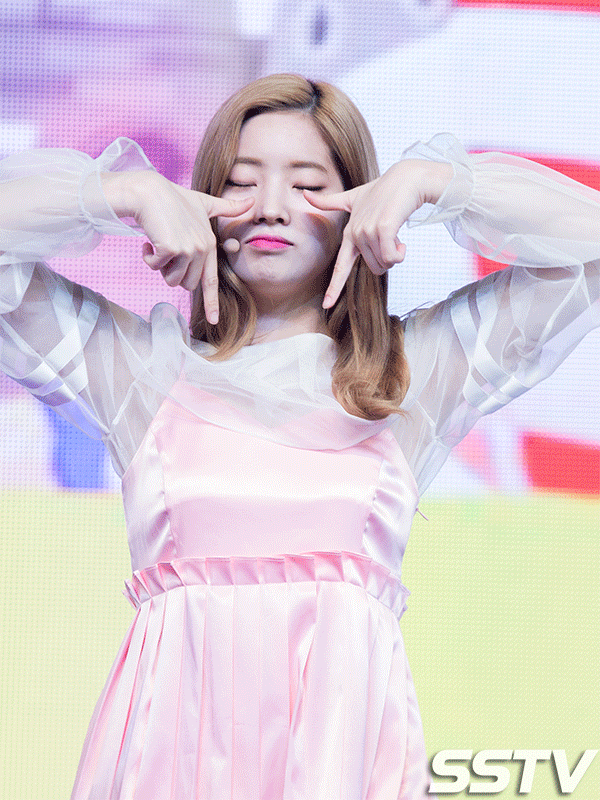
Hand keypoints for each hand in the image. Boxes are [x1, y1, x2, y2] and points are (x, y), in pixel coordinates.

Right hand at [102, 170, 253, 322]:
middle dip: (172, 272)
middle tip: (166, 250)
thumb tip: (252, 201)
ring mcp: (188, 250)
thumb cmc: (175, 198)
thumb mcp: (204, 204)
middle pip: (186, 283)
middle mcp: (202, 249)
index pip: (211, 280)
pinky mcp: (171, 249)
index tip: (214, 320)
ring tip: (159, 244)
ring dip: (160, 266)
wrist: (150, 191)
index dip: (212, 303)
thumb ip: (227, 208)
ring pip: (171, 279)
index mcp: (209, 245)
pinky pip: (156, 267)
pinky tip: (148, 241)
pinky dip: (148, 256)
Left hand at [304, 159, 451, 307]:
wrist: (407, 178)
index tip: (327, 305)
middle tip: (392, 239)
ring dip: (396, 253)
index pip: (340, 266)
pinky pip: (393, 257)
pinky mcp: (382, 229)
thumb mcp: (355, 197)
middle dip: (388, 259)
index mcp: (350, 233)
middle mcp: (356, 234)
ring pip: (386, 264)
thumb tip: (304, 194)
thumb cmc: (383, 190)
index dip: (334, 287)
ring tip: (396, 233)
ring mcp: (368, 231)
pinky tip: (402, 239)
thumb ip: (332, 202)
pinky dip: (401, 253)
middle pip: (376, 269)